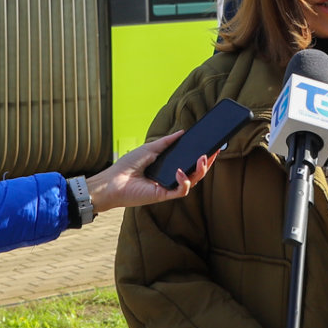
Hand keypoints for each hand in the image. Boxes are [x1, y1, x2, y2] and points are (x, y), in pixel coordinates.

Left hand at [87, 132, 217, 212]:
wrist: (112, 181)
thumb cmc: (127, 166)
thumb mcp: (150, 148)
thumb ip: (166, 142)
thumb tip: (182, 132)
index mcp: (168, 167)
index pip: (189, 161)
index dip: (202, 155)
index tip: (213, 145)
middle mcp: (170, 177)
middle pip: (195, 171)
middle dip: (207, 162)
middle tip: (215, 151)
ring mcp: (168, 187)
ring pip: (192, 181)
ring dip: (200, 170)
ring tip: (203, 158)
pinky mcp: (164, 195)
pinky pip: (181, 190)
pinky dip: (183, 180)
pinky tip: (180, 170)